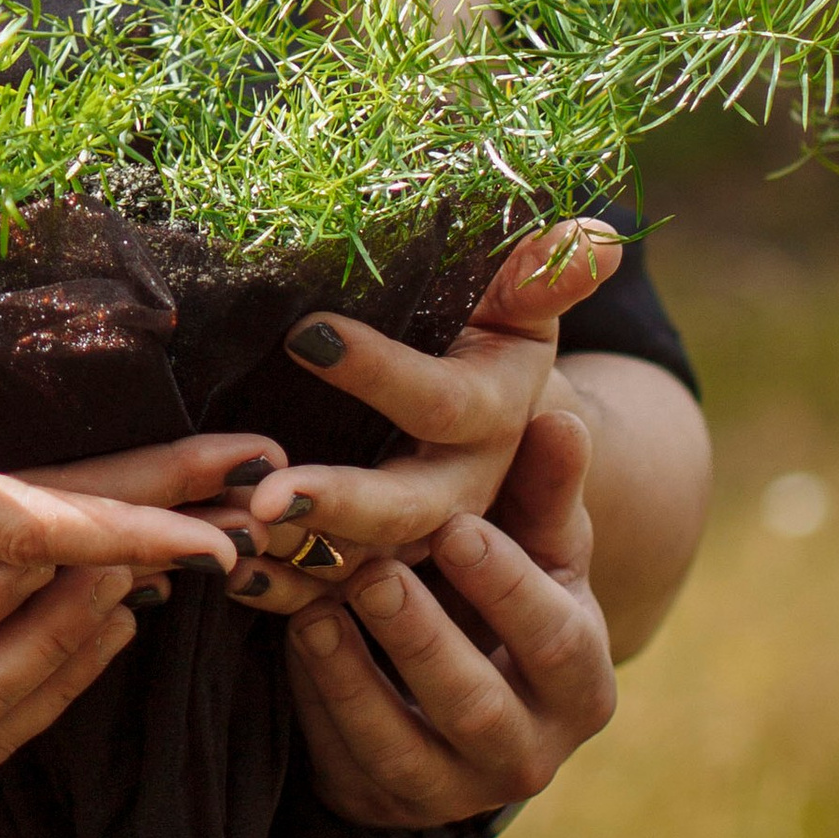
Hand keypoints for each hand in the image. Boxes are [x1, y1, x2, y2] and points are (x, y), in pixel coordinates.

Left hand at [235, 217, 619, 584]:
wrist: (490, 430)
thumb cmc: (488, 343)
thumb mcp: (519, 308)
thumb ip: (544, 277)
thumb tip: (600, 239)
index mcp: (497, 417)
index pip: (441, 401)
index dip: (380, 371)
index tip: (307, 333)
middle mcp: (466, 490)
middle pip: (411, 508)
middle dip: (344, 503)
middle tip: (271, 495)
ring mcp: (424, 541)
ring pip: (370, 565)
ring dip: (306, 556)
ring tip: (242, 534)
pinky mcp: (380, 573)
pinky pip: (333, 598)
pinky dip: (286, 593)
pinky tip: (238, 577)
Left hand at [285, 406, 615, 829]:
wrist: (458, 667)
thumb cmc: (503, 580)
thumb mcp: (532, 539)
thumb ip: (543, 487)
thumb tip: (559, 419)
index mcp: (581, 683)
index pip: (554, 641)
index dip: (505, 586)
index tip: (453, 527)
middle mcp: (529, 752)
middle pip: (477, 707)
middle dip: (420, 640)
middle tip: (371, 574)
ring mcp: (455, 790)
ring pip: (404, 751)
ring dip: (354, 680)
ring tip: (311, 611)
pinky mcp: (386, 803)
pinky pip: (346, 767)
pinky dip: (315, 706)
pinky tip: (288, 642)